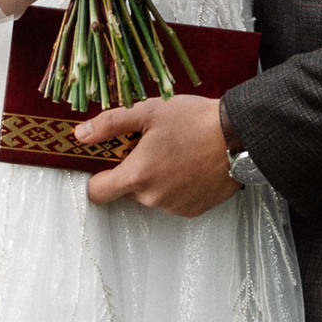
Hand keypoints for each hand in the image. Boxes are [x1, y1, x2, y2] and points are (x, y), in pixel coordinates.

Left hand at [75, 89, 236, 216]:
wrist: (241, 137)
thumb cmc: (195, 121)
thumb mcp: (149, 111)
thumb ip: (110, 124)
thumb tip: (81, 135)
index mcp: (138, 175)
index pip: (98, 192)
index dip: (98, 177)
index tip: (108, 162)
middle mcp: (153, 198)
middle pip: (127, 191)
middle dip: (134, 171)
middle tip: (152, 146)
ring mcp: (174, 207)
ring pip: (152, 195)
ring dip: (157, 179)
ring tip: (177, 153)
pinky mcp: (193, 210)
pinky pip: (173, 201)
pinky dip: (176, 187)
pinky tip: (190, 166)